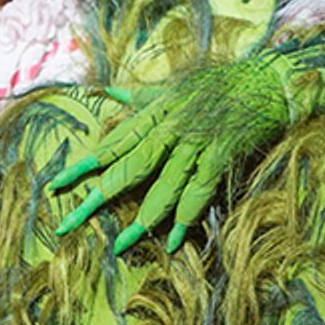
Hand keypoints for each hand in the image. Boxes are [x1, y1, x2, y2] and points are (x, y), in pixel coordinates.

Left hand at [51, 45, 324, 253]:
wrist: (268, 80)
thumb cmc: (221, 83)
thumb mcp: (175, 85)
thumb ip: (141, 95)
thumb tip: (108, 91)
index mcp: (155, 113)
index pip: (113, 144)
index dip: (84, 166)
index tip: (57, 185)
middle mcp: (169, 129)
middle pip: (127, 169)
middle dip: (97, 197)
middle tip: (69, 223)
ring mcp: (194, 143)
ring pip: (161, 186)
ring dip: (142, 218)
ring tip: (121, 244)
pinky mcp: (220, 155)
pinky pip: (198, 191)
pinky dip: (185, 217)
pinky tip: (172, 240)